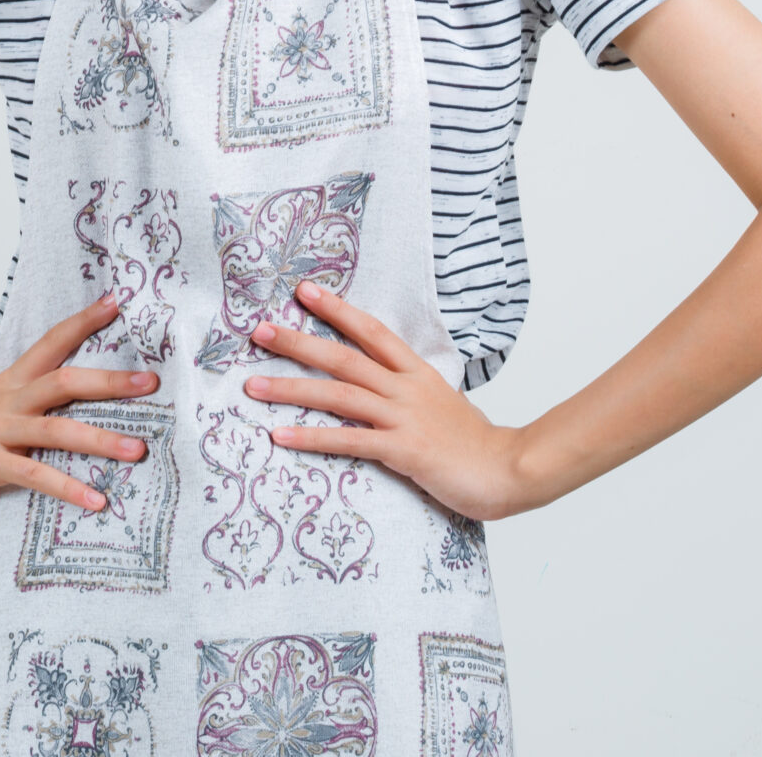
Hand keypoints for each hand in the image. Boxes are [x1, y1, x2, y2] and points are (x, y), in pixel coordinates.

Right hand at [0, 293, 159, 515]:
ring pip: (56, 430)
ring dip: (101, 440)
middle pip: (63, 381)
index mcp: (12, 383)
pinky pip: (35, 475)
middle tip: (151, 381)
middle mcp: (7, 401)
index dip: (83, 321)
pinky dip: (68, 488)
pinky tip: (97, 500)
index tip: (118, 301)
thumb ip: (34, 404)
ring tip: (139, 450)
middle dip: (110, 382)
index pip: (51, 342)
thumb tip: (85, 401)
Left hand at [242, 280, 534, 522]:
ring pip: (339, 396)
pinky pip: (349, 441)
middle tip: (259, 330)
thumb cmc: (472, 442)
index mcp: (416, 372)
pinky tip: (281, 436)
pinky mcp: (403, 450)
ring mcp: (404, 418)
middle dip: (298, 342)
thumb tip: (379, 381)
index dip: (338, 309)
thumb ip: (408, 389)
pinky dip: (312, 437)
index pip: (372, 331)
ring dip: (291, 389)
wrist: (508, 471)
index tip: (305, 291)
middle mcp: (406, 388)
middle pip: (345, 358)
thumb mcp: (440, 401)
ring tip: (253, 385)